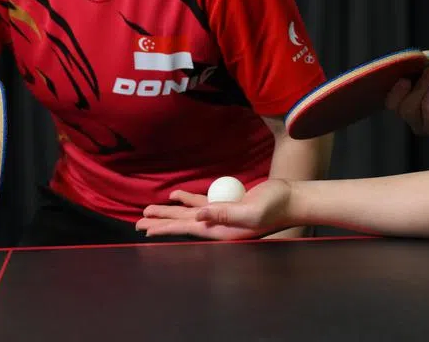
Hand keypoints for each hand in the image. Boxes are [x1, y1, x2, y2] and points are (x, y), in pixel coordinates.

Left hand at [136, 180, 294, 240]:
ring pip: (189, 213)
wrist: (291, 199)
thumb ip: (225, 214)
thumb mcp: (251, 212)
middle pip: (183, 224)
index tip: (146, 230)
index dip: (165, 228)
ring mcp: (222, 215)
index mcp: (221, 232)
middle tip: (138, 223)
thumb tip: (199, 216)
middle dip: (160, 223)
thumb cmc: (275, 207)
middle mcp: (218, 226)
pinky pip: (202, 202)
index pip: (187, 230)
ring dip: (169, 211)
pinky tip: (175, 196)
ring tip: (150, 210)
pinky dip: (187, 199)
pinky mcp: (227, 205)